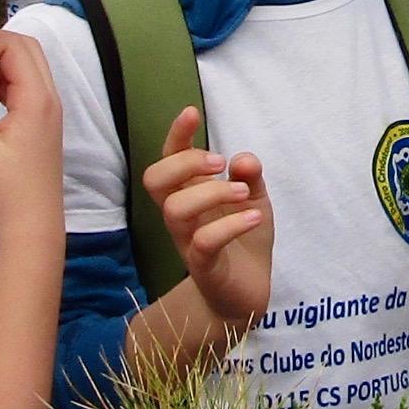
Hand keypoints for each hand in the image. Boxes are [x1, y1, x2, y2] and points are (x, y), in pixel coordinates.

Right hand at [141, 106, 271, 333]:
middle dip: (184, 162)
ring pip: (175, 210)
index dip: (175, 135)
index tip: (191, 112)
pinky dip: (230, 225)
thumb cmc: (243, 243)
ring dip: (210, 192)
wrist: (246, 295)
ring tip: (242, 193)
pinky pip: (203, 242)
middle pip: (155, 180)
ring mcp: (187, 241)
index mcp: (189, 193)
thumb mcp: (252, 200)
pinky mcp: (204, 267)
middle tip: (219, 163)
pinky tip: (254, 217)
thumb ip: (248, 177)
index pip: (168, 159)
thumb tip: (243, 158)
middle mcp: (181, 216)